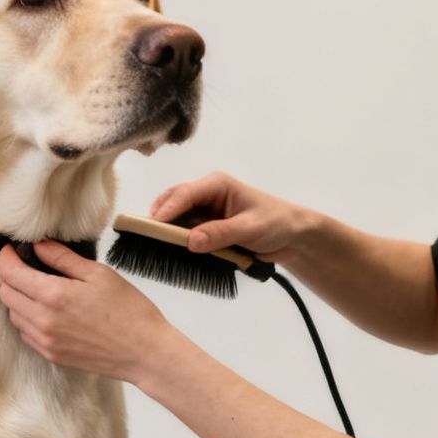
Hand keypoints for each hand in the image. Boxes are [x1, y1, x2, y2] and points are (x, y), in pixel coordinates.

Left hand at [0, 241, 178, 384]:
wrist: (145, 352)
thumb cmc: (129, 310)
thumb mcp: (98, 274)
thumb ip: (63, 258)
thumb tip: (39, 245)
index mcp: (54, 296)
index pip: (11, 274)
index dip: (6, 258)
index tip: (10, 249)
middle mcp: (43, 321)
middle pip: (6, 294)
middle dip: (9, 276)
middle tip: (23, 265)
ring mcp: (45, 341)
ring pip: (13, 315)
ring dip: (17, 298)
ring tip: (36, 287)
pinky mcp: (51, 355)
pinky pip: (25, 333)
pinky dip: (27, 318)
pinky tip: (45, 310)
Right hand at [150, 171, 313, 262]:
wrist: (291, 236)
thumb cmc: (276, 223)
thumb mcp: (250, 228)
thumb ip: (220, 234)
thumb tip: (191, 241)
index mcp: (215, 185)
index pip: (184, 194)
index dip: (166, 210)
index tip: (153, 226)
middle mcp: (203, 195)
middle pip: (171, 203)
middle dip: (159, 219)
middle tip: (145, 238)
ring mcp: (201, 212)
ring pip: (173, 219)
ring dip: (166, 232)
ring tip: (153, 247)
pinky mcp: (202, 228)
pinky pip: (182, 233)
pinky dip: (175, 242)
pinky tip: (169, 252)